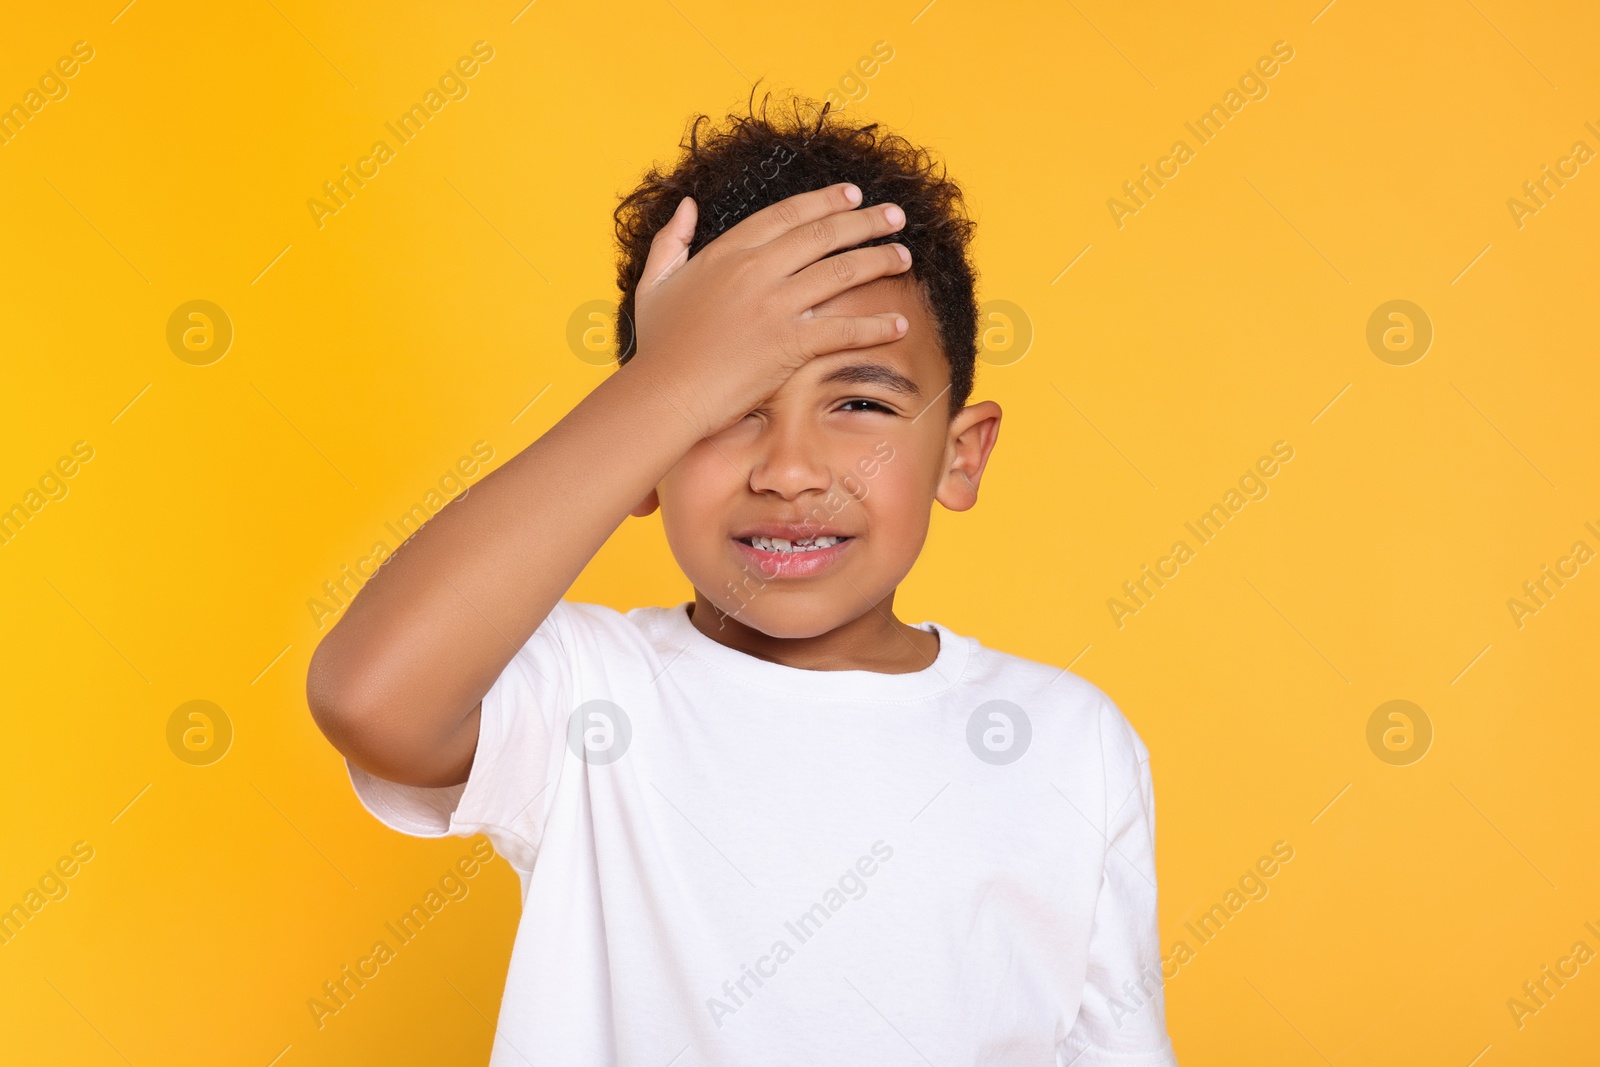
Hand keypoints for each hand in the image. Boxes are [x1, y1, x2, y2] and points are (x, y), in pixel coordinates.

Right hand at [629, 182, 911, 437]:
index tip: (854, 195)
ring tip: (904, 256)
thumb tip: (689, 205)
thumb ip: (671, 239)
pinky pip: (843, 329)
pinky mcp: (789, 344)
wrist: (664, 394)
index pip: (787, 214)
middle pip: (823, 234)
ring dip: (878, 260)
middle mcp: (756, 270)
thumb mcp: (655, 283)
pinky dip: (876, 327)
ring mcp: (775, 306)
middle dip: (866, 222)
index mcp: (727, 251)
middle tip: (895, 216)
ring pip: (841, 272)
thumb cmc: (658, 346)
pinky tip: (900, 324)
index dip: (825, 201)